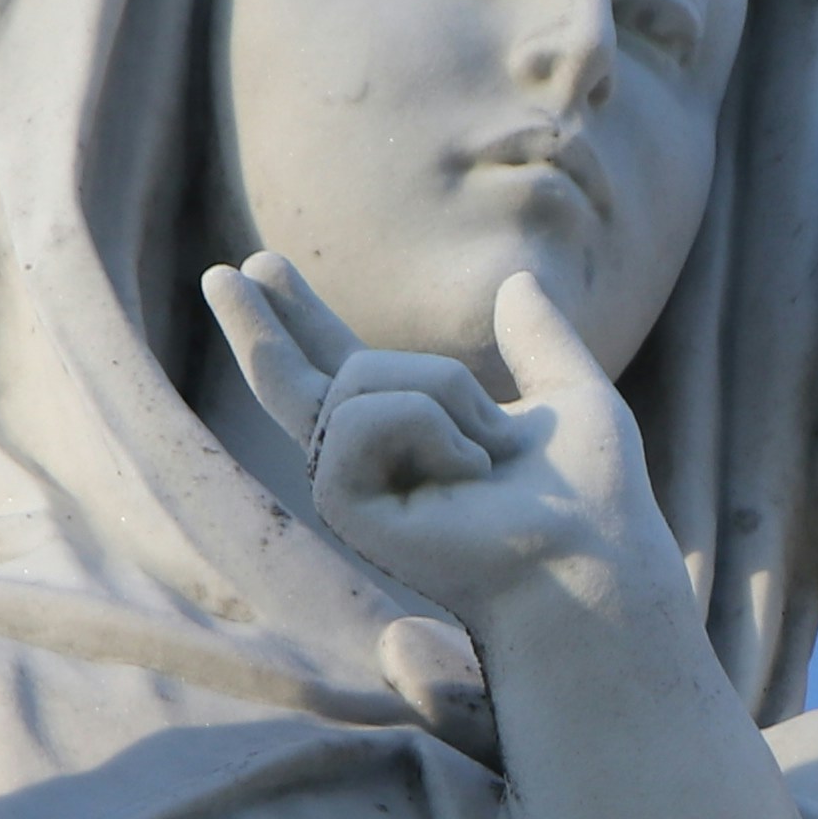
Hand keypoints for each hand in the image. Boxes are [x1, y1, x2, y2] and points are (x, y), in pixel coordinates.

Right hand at [210, 259, 679, 624]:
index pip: (345, 364)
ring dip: (442, 392)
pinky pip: (360, 415)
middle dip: (259, 323)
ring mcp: (352, 485)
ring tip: (485, 451)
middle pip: (293, 378)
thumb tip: (518, 282)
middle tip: (224, 270)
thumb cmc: (594, 496)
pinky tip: (465, 468)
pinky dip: (426, 422)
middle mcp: (373, 461)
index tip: (263, 267)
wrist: (592, 551)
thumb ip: (541, 340)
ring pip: (359, 378)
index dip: (302, 318)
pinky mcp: (343, 507)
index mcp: (418, 432)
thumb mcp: (575, 395)